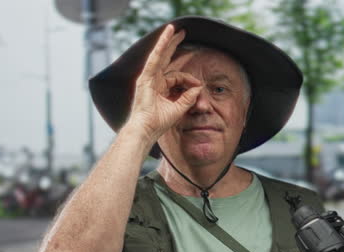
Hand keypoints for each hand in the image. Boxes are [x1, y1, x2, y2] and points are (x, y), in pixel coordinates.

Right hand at [126, 25, 203, 141]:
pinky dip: (161, 46)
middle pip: (166, 59)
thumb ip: (189, 98)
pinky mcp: (145, 78)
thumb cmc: (158, 123)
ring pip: (160, 55)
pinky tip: (167, 35)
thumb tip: (199, 87)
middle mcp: (153, 81)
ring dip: (167, 40)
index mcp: (160, 88)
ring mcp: (148, 78)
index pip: (178, 77)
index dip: (190, 80)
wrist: (145, 130)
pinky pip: (155, 58)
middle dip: (174, 45)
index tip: (199, 87)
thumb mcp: (179, 109)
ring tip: (175, 28)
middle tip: (182, 32)